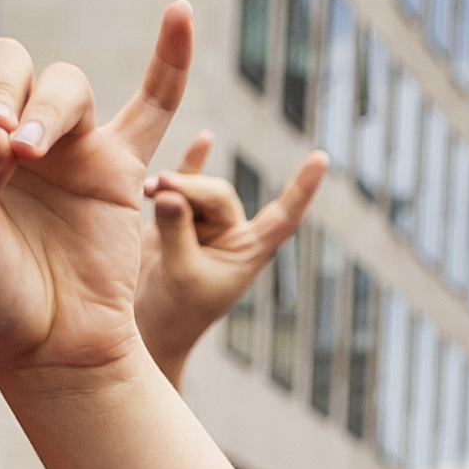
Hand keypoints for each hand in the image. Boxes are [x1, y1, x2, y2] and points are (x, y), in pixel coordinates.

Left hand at [0, 0, 196, 388]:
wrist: (51, 349)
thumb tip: (6, 135)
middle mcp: (10, 128)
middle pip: (9, 59)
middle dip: (2, 91)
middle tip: (2, 149)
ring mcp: (69, 144)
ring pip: (66, 83)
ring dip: (49, 108)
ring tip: (33, 156)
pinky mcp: (120, 166)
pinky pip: (151, 103)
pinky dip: (168, 60)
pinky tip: (181, 14)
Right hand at [134, 130, 326, 380]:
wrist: (146, 330)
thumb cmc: (174, 313)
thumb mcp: (180, 273)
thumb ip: (177, 232)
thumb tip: (172, 191)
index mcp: (249, 252)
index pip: (282, 217)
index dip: (302, 189)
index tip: (322, 158)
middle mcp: (232, 235)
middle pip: (220, 194)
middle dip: (191, 188)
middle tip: (160, 189)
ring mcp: (204, 226)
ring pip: (196, 188)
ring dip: (174, 184)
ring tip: (149, 188)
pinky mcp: (174, 219)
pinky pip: (188, 183)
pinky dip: (193, 162)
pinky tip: (205, 138)